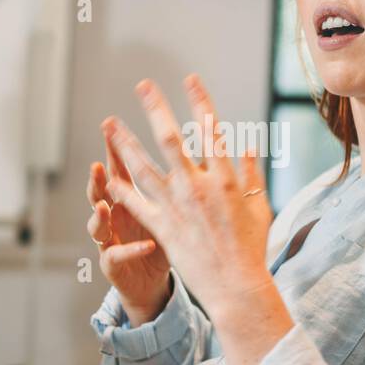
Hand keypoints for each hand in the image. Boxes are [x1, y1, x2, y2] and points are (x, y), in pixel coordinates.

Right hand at [86, 129, 171, 325]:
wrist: (153, 283)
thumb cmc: (164, 242)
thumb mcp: (170, 209)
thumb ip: (178, 183)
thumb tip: (195, 151)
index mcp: (128, 200)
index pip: (118, 170)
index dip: (113, 151)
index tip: (111, 128)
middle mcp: (114, 217)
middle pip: (100, 193)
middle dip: (97, 179)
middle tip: (97, 165)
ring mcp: (110, 240)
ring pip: (97, 224)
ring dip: (100, 214)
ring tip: (105, 206)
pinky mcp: (113, 265)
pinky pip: (116, 255)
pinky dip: (131, 250)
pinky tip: (146, 244)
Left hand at [101, 75, 292, 364]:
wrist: (236, 285)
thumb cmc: (252, 248)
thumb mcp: (259, 207)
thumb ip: (252, 175)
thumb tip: (248, 145)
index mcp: (226, 178)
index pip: (212, 129)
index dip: (200, 101)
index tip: (189, 79)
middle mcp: (199, 186)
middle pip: (172, 138)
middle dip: (156, 108)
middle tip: (142, 86)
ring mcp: (177, 206)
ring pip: (144, 166)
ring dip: (124, 142)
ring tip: (109, 123)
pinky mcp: (161, 227)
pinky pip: (135, 203)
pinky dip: (119, 189)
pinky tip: (105, 175)